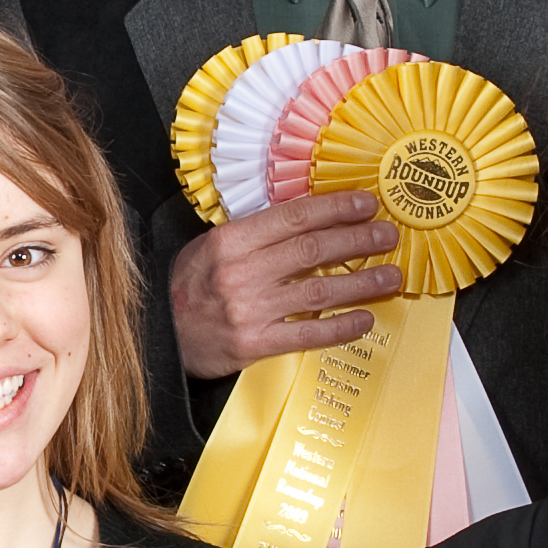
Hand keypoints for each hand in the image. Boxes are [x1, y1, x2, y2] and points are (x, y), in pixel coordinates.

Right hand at [171, 192, 404, 379]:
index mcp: (230, 241)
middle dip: (358, 239)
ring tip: (390, 276)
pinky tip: (364, 320)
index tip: (366, 203)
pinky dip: (340, 327)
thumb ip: (254, 237)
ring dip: (362, 282)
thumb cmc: (186, 289)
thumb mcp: (210, 249)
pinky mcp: (254, 344)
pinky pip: (307, 333)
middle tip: (388, 235)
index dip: (336, 208)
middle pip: (313, 249)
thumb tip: (308, 221)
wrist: (157, 337)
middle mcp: (241, 273)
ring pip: (319, 290)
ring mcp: (249, 310)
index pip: (294, 217)